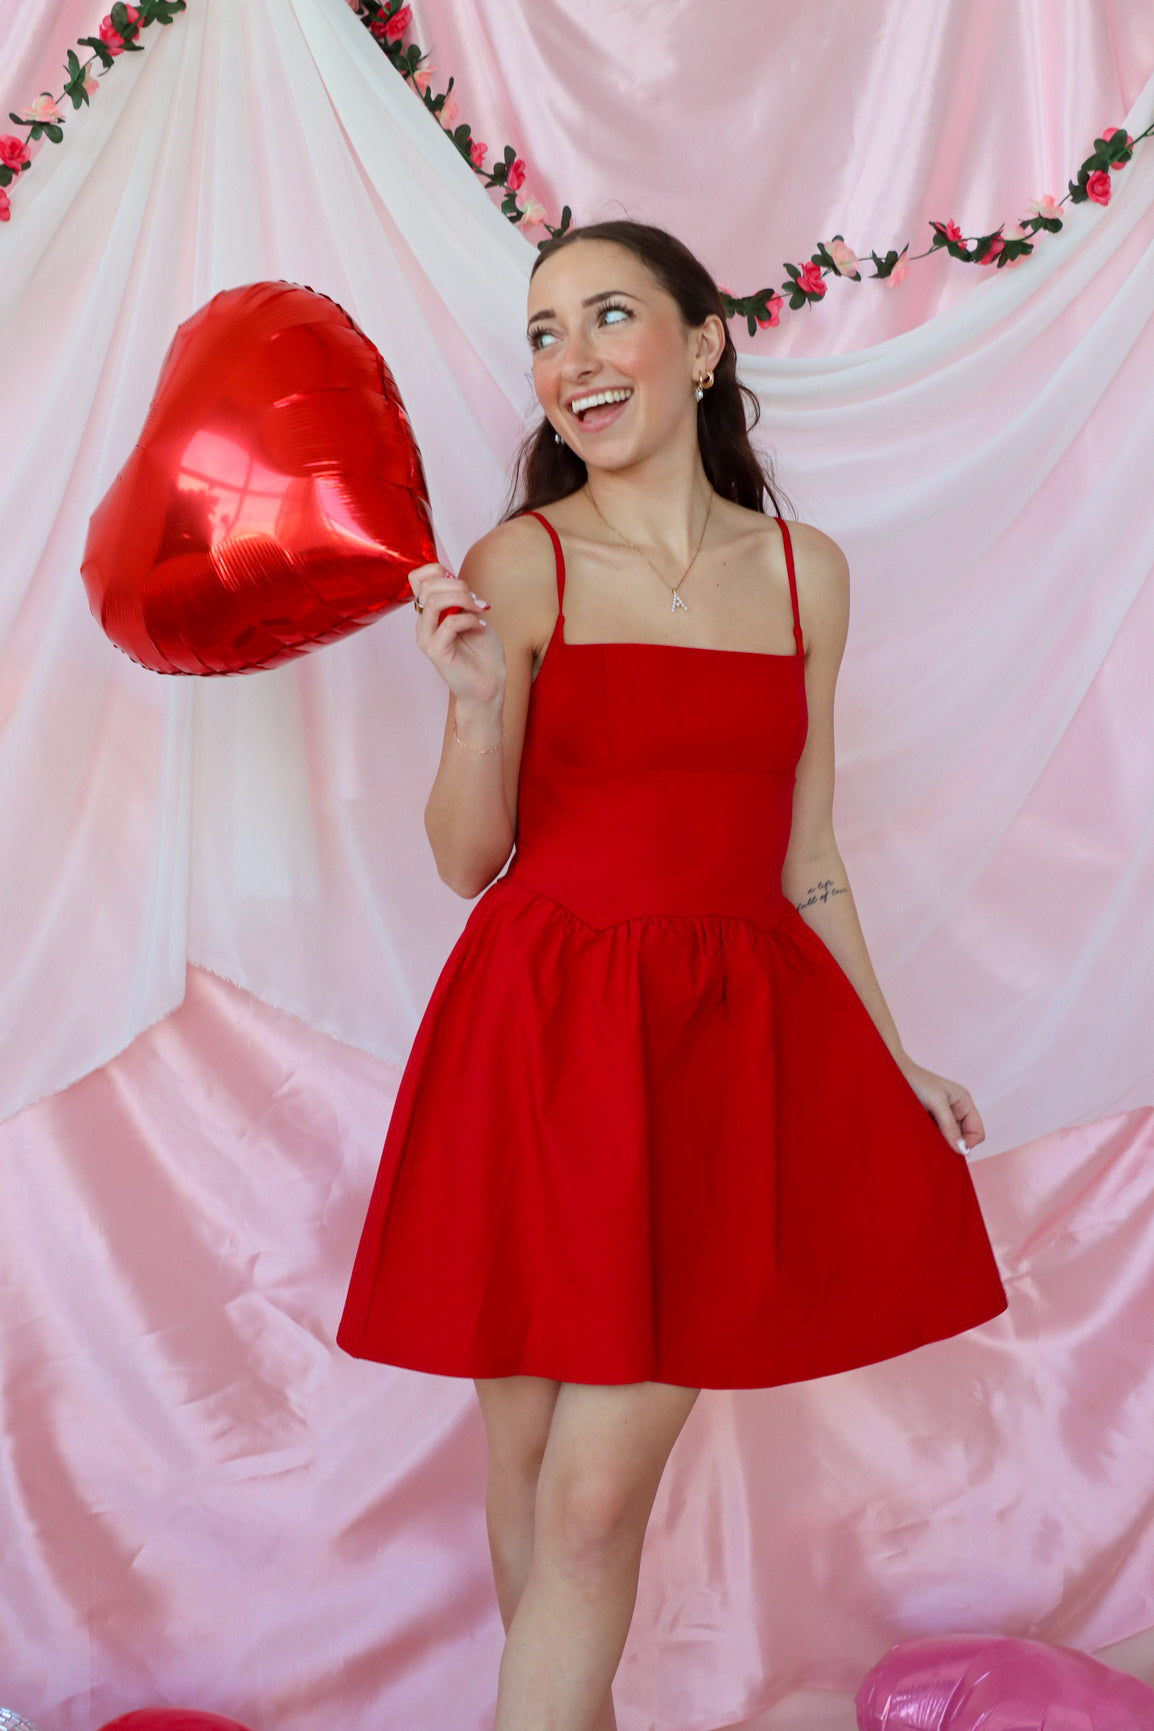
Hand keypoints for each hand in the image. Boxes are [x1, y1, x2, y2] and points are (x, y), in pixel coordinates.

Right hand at [409, 562, 504, 708]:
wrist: (489, 685)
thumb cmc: (483, 652)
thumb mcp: (474, 615)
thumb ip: (461, 597)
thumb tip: (452, 579)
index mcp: (430, 612)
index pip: (417, 578)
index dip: (437, 571)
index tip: (462, 585)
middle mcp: (423, 624)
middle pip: (426, 586)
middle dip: (457, 586)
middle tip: (476, 601)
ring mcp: (426, 638)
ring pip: (433, 602)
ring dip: (462, 600)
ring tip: (479, 610)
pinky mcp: (435, 651)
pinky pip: (448, 623)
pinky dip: (469, 620)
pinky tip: (480, 627)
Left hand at [896, 1055, 985, 1153]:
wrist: (893, 1073)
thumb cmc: (916, 1082)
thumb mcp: (936, 1103)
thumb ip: (950, 1126)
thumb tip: (962, 1150)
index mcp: (964, 1103)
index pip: (977, 1132)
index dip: (967, 1143)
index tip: (950, 1147)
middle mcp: (957, 1110)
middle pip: (964, 1138)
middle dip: (952, 1143)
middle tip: (934, 1140)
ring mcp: (943, 1116)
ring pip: (949, 1139)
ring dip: (940, 1141)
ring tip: (925, 1133)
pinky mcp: (930, 1120)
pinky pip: (937, 1136)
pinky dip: (931, 1138)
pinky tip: (920, 1131)